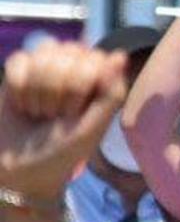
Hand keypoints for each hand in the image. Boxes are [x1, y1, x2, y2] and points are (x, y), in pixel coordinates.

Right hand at [0, 42, 127, 205]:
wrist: (20, 169)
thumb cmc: (62, 152)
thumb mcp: (91, 128)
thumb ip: (110, 94)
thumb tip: (119, 54)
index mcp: (102, 81)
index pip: (94, 58)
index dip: (79, 86)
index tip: (73, 113)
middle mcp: (78, 68)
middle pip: (69, 52)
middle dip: (57, 89)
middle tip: (55, 116)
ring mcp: (48, 66)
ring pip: (44, 52)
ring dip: (37, 90)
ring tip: (41, 112)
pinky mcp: (20, 70)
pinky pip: (19, 59)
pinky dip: (17, 87)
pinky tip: (22, 105)